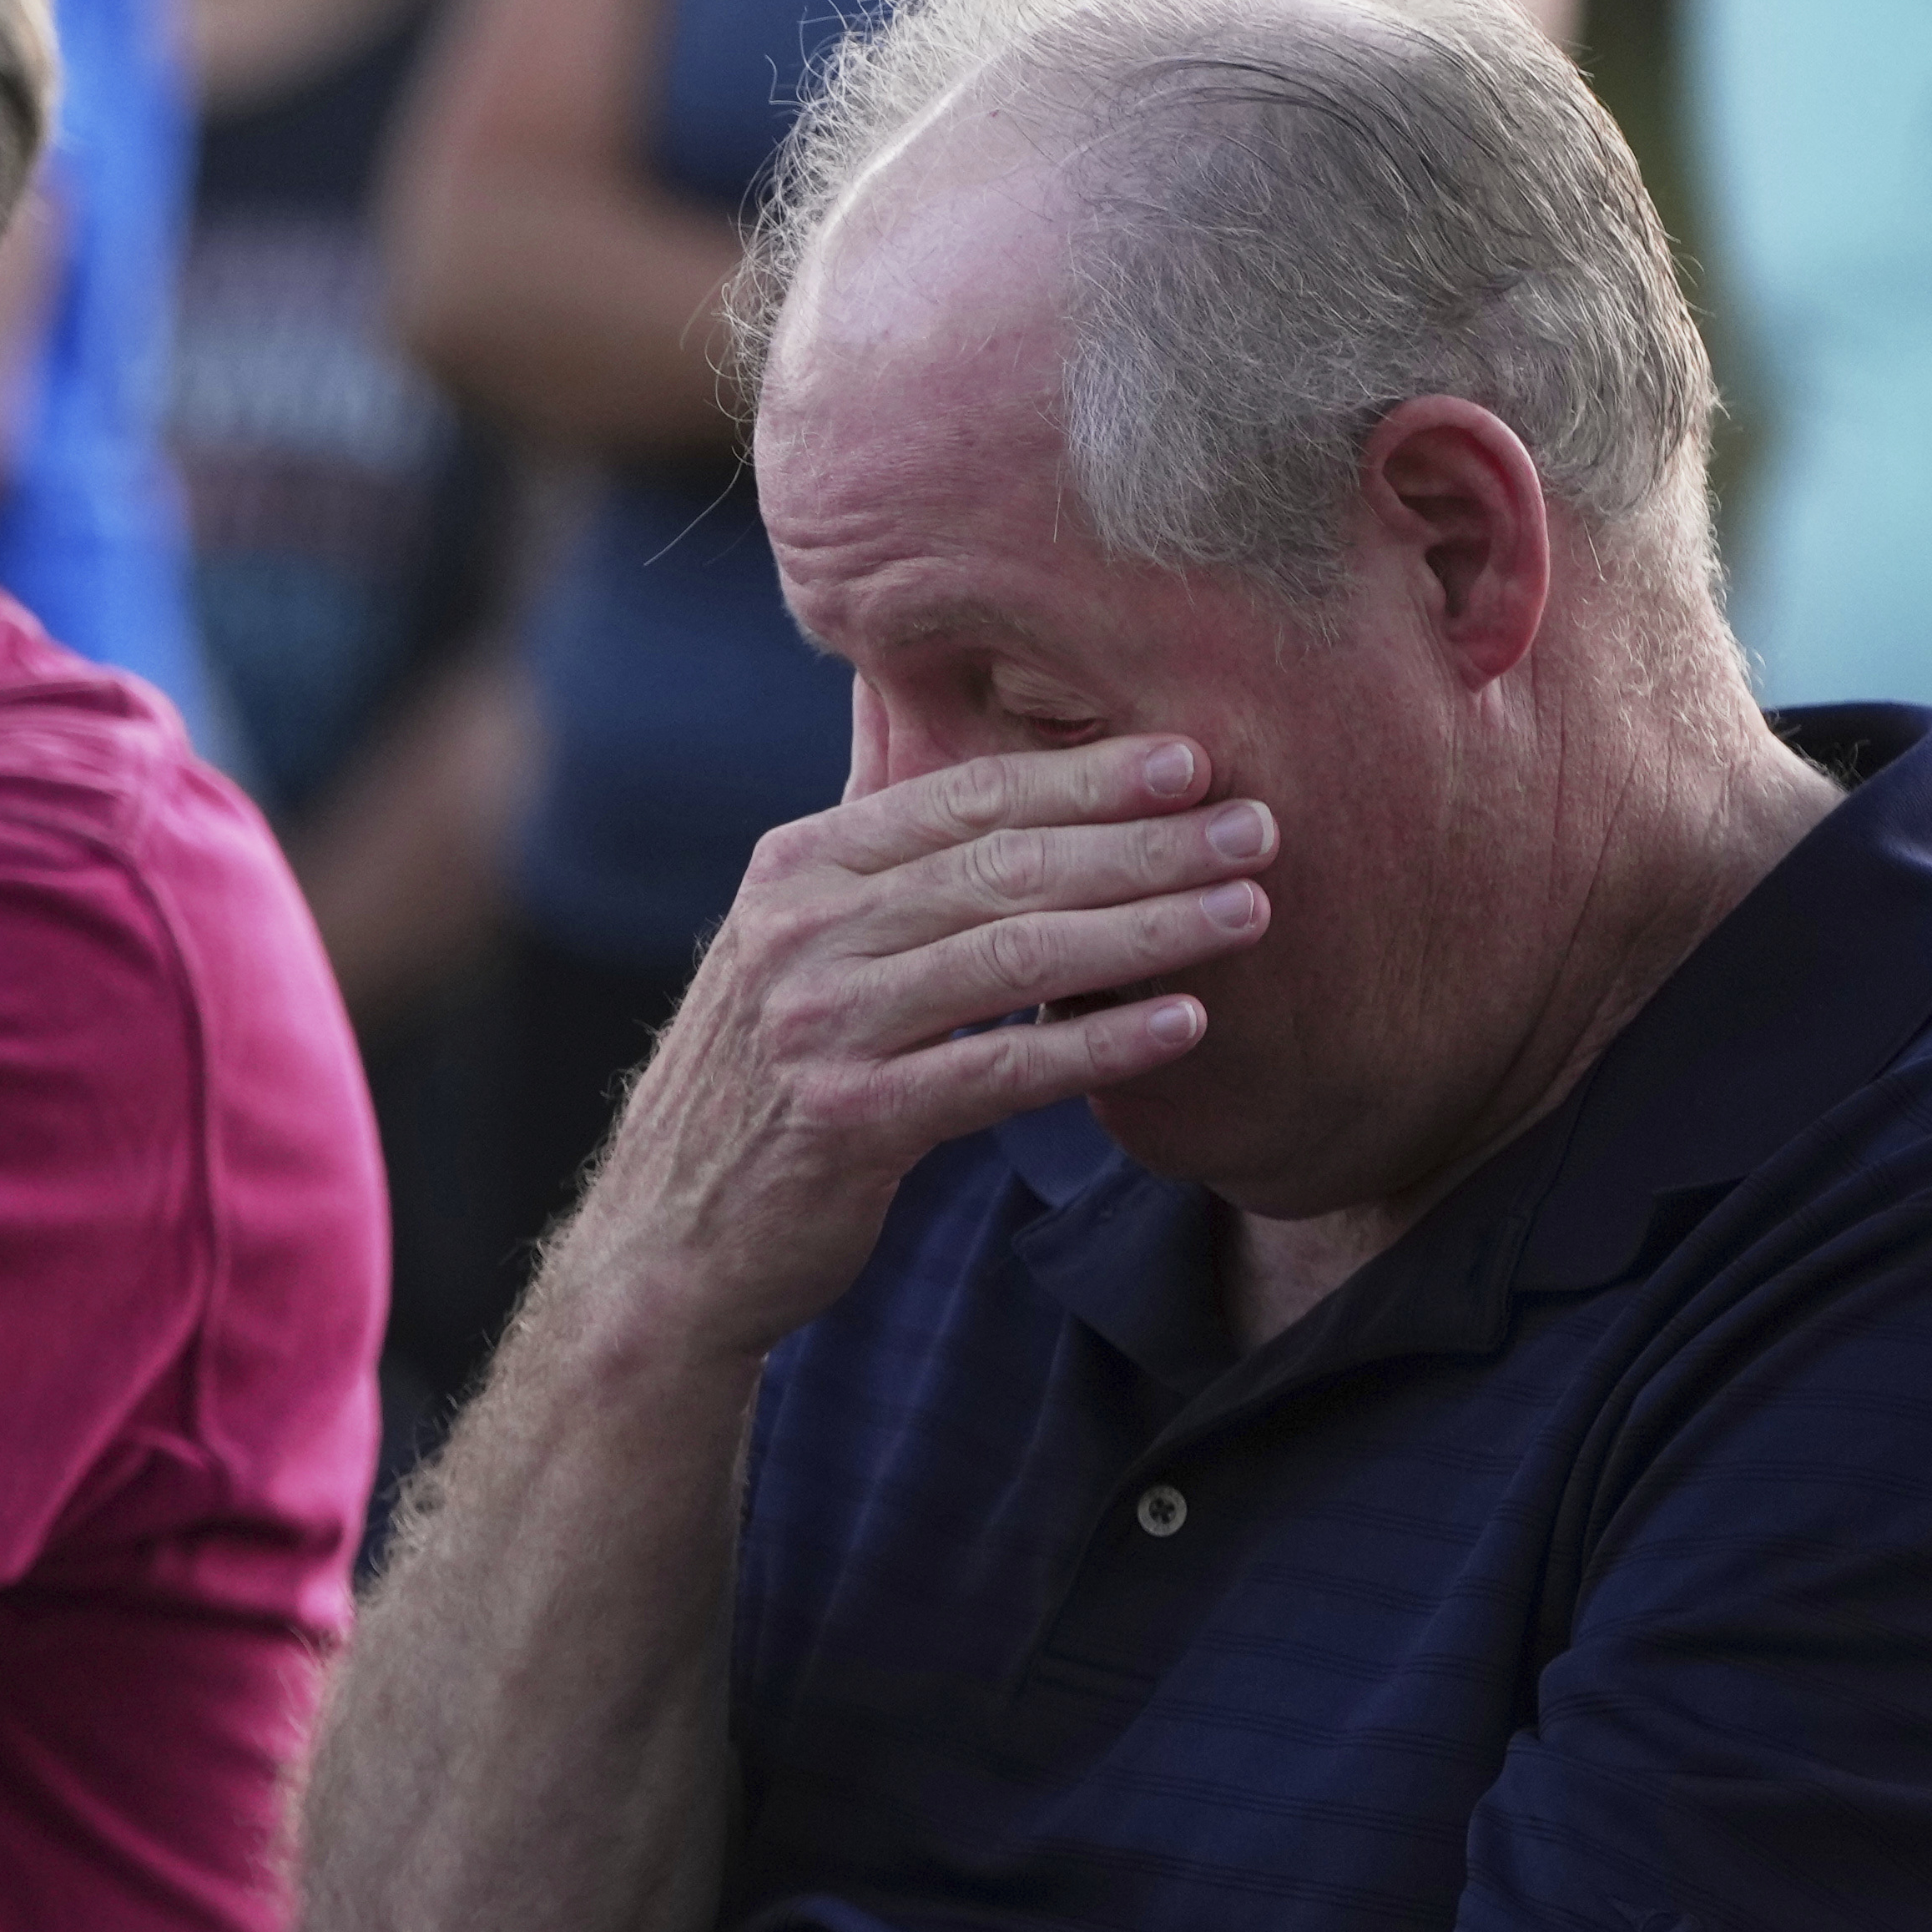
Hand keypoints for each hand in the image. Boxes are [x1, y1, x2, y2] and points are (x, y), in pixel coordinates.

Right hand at [551, 729, 1269, 1367]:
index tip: (1193, 759)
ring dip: (1146, 929)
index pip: (964, 797)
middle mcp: (800, 929)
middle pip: (1003, 866)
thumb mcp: (788, 936)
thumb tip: (905, 699)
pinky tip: (1184, 1024)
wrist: (672, 1232)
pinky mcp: (851, 1120)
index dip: (1084, 775)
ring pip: (1013, 955)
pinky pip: (1000, 1069)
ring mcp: (820, 1023)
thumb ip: (863, 837)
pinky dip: (1098, 1042)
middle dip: (1143, 842)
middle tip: (1259, 827)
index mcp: (796, 865)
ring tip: (1246, 911)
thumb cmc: (764, 1075)